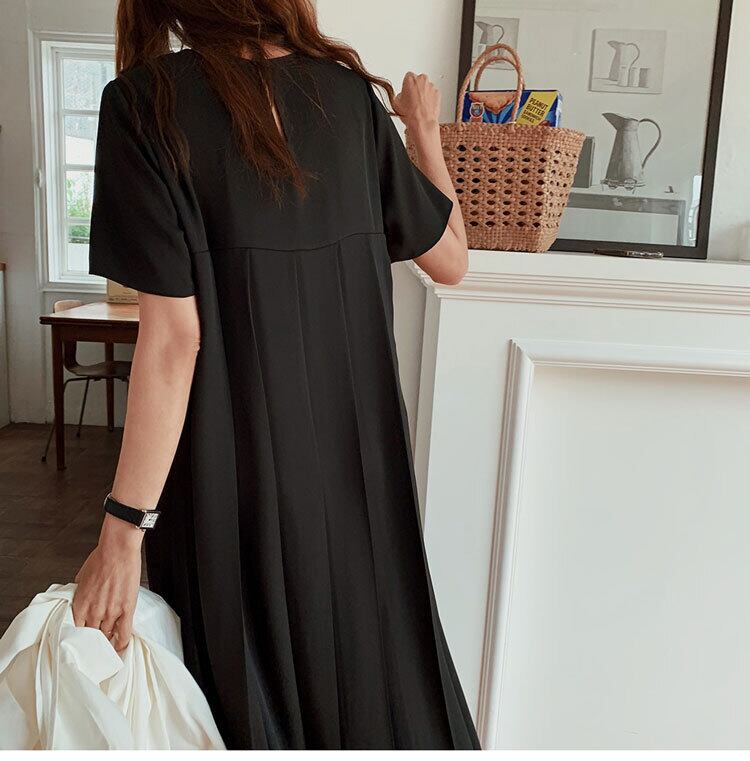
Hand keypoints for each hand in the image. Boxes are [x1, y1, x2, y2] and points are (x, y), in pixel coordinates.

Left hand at [72, 513, 142, 652]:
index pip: (75, 630)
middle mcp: (93, 612)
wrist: (117, 550)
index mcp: (79, 605)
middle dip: (93, 640)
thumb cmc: (101, 559)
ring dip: (107, 641)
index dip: (78, 636)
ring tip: (108, 646)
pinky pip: (124, 633)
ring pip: (107, 636)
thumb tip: (80, 598)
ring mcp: (110, 613)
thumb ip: (79, 593)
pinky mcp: (126, 610)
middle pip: (91, 636)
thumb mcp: (81, 577)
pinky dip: (122, 643)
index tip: (81, 640)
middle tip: (95, 644)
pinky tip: (121, 648)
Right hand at [393, 71, 440, 130]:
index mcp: (410, 78)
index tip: (406, 92)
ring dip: (423, 94)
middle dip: (415, 88)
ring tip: (418, 105)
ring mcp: (431, 86)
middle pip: (418, 81)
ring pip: (426, 87)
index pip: (407, 78)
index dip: (406, 86)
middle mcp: (422, 80)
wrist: (422, 122)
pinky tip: (425, 107)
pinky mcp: (437, 93)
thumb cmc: (411, 113)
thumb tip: (402, 96)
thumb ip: (400, 95)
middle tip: (412, 99)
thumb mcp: (396, 103)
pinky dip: (430, 98)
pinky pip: (433, 94)